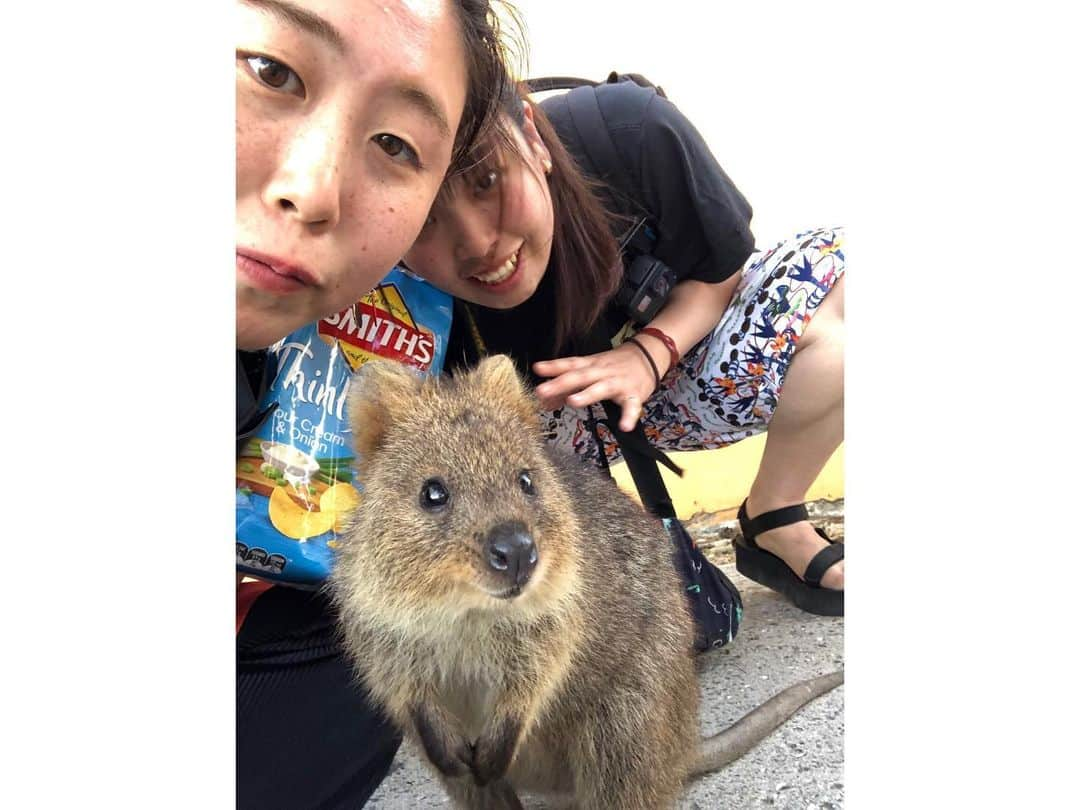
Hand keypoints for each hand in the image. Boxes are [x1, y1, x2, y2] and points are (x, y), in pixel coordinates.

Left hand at [533, 342, 658, 431]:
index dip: (553, 366)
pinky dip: (629, 416)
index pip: (569, 364)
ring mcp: (618, 383)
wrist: (648, 356)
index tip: (537, 368)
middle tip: (542, 391)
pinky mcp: (634, 395)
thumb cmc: (613, 366)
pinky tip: (624, 426)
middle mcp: (601, 372)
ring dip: (586, 394)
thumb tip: (544, 402)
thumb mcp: (590, 371)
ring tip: (572, 402)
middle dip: (560, 383)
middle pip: (579, 376)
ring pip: (601, 388)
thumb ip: (567, 388)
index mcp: (590, 365)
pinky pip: (632, 406)